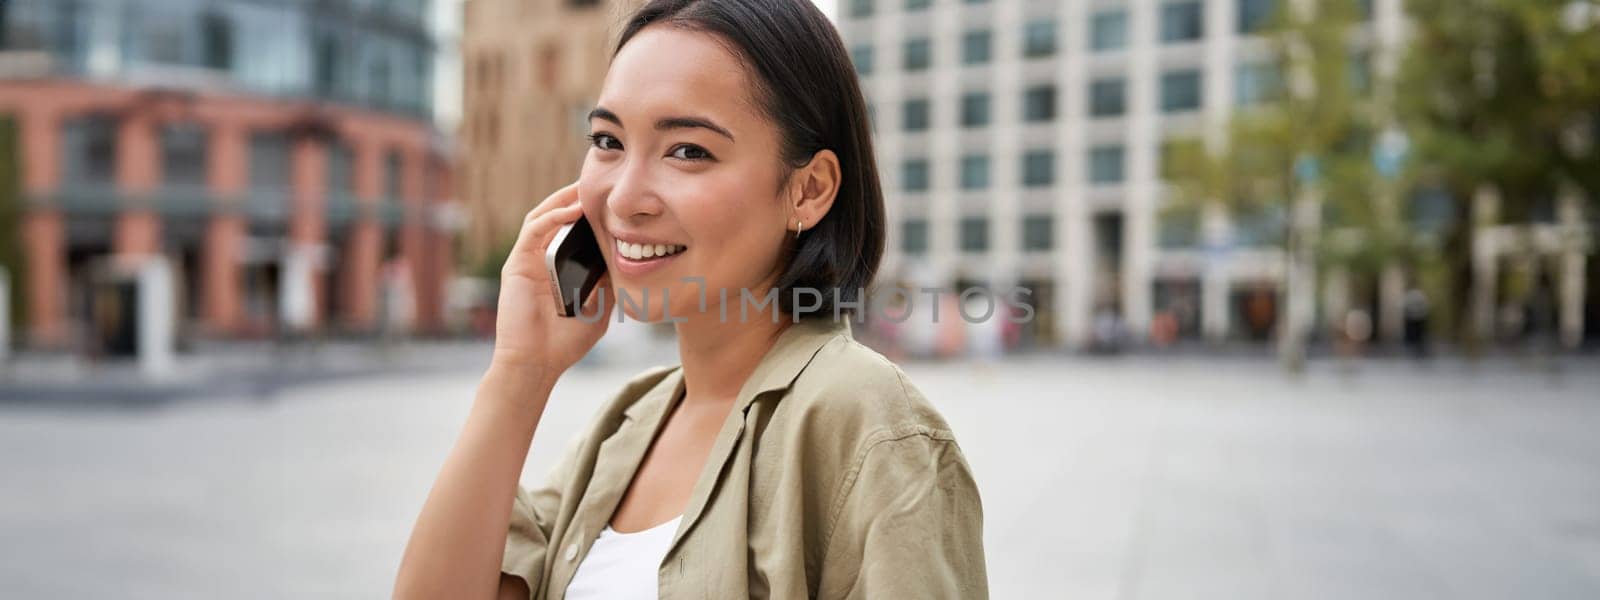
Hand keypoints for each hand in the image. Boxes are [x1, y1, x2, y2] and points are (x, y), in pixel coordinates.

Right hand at [490, 181, 613, 380]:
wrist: (537, 364)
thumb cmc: (564, 342)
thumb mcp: (599, 307)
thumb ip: (608, 283)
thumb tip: (627, 259)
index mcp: (556, 268)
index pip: (571, 231)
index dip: (588, 212)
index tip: (611, 200)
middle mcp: (539, 260)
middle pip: (555, 217)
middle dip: (575, 197)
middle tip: (598, 182)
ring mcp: (526, 260)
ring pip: (542, 216)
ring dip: (563, 200)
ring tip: (585, 187)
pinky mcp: (516, 265)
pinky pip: (534, 231)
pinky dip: (552, 216)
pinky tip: (573, 210)